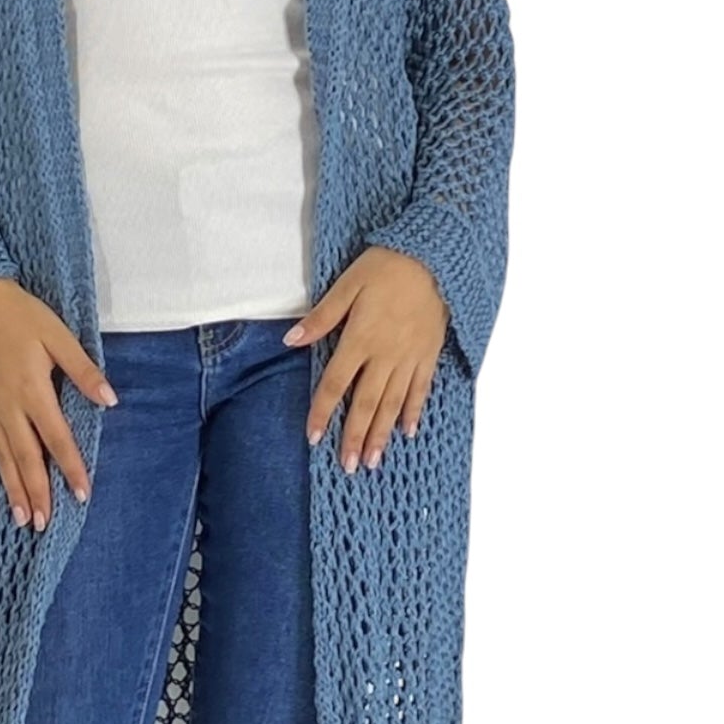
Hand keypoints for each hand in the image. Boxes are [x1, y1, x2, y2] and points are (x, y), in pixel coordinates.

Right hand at [0, 279, 117, 530]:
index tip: (81, 495)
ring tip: (21, 518)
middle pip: (26, 458)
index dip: (71, 468)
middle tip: (46, 524)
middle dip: (38, 493)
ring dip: (11, 489)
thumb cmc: (21, 315)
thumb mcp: (59, 336)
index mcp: (33, 391)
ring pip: (2, 457)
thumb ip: (83, 370)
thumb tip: (110, 400)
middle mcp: (9, 407)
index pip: (57, 438)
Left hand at [283, 247, 450, 471]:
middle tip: (348, 467)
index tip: (313, 437)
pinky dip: (414, 411)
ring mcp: (410, 357)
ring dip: (381, 434)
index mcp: (360, 339)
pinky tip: (407, 431)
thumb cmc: (385, 266)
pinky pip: (421, 389)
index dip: (323, 412)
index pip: (336, 384)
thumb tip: (291, 341)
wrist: (432, 256)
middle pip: (366, 403)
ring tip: (372, 461)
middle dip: (355, 436)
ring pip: (393, 403)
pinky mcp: (429, 353)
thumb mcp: (346, 285)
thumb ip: (322, 317)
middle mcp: (385, 355)